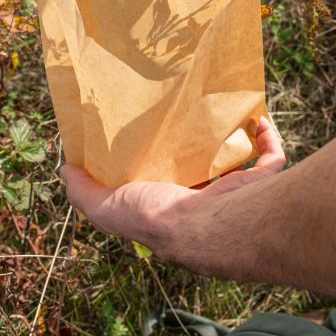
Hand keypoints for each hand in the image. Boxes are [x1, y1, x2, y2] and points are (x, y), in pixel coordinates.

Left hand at [58, 117, 284, 262]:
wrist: (211, 225)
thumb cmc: (160, 218)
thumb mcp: (109, 208)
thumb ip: (85, 194)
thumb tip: (64, 169)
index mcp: (173, 209)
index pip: (166, 185)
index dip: (162, 162)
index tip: (155, 130)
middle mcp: (207, 204)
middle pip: (205, 172)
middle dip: (200, 146)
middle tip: (188, 112)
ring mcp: (238, 195)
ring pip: (240, 163)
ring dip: (235, 139)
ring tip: (221, 109)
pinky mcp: (261, 183)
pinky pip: (271, 156)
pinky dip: (267, 136)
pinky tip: (256, 116)